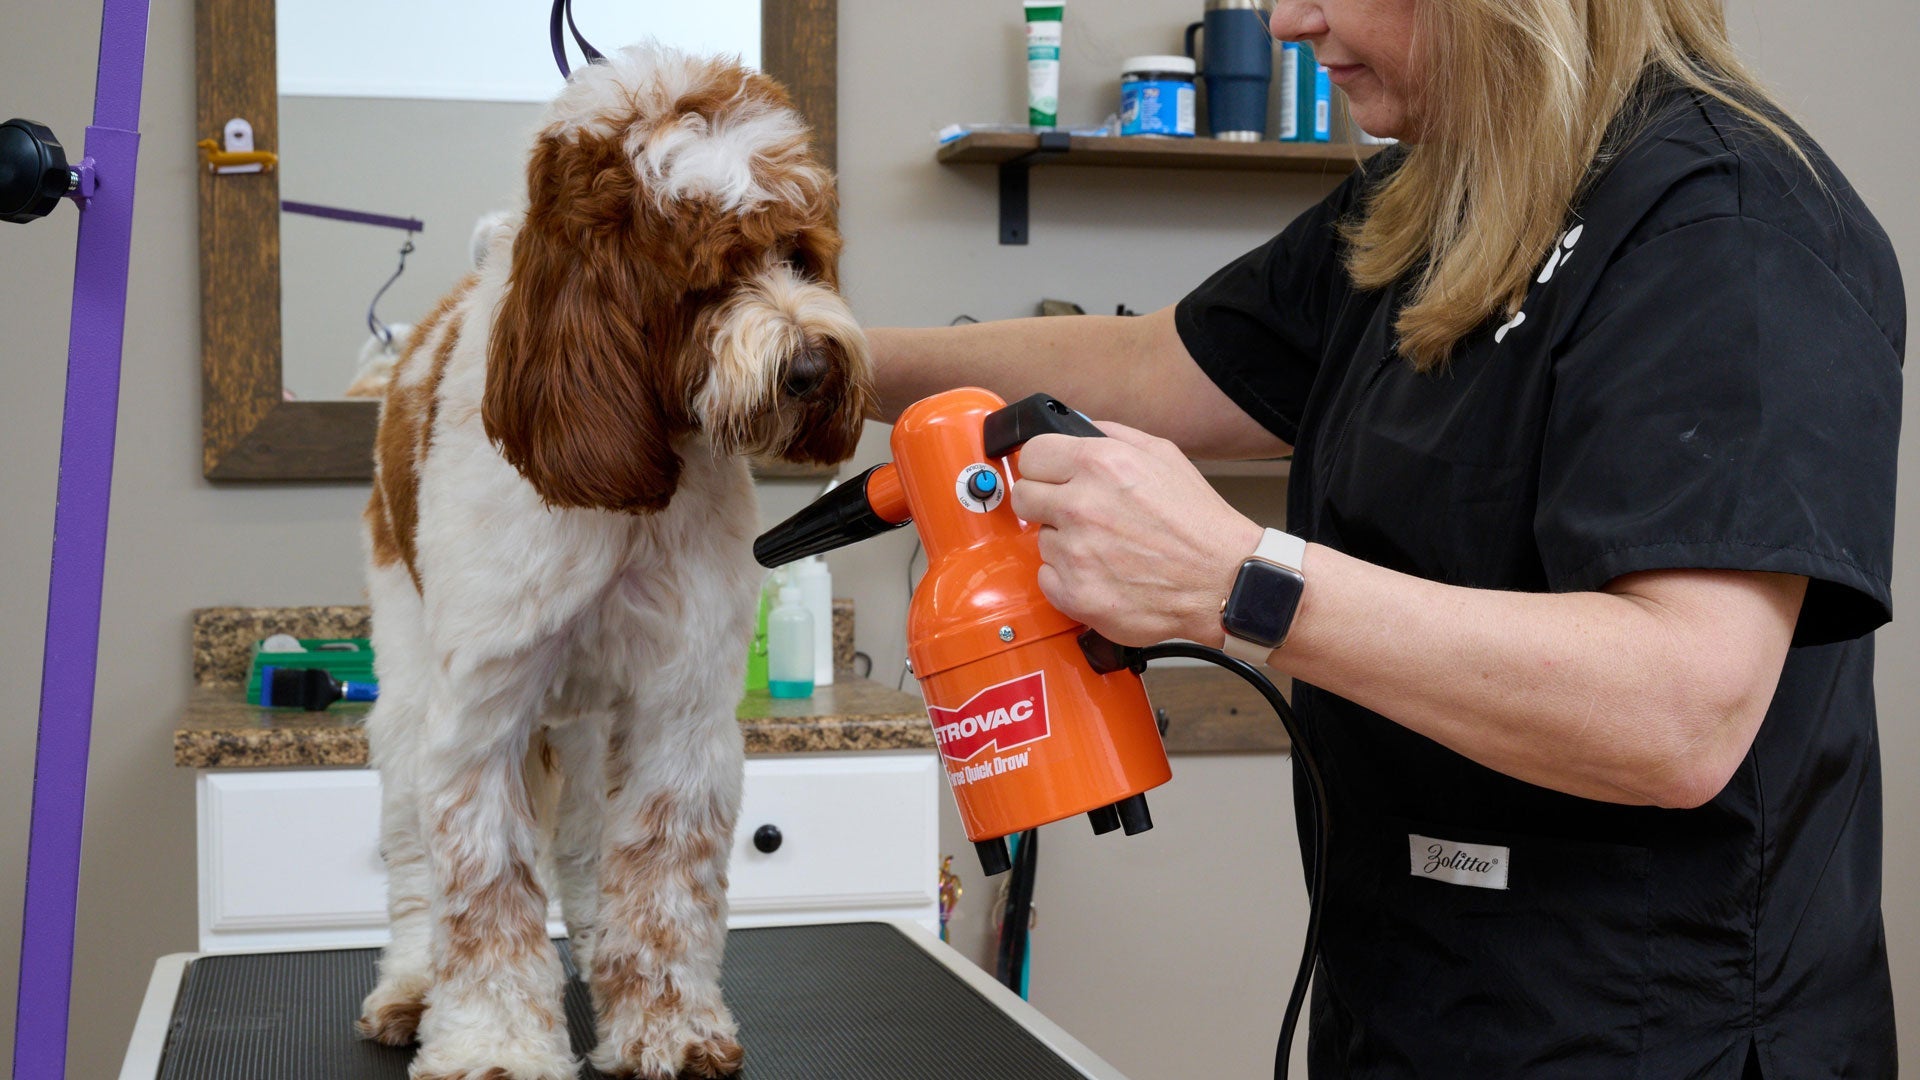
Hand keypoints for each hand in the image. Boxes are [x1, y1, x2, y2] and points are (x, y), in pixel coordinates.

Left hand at [1008, 421, 1263, 646]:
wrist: (1224, 581)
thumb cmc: (1199, 523)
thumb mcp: (1164, 456)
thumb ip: (1113, 436)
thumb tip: (1078, 429)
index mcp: (1100, 465)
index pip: (1031, 455)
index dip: (1042, 466)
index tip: (1049, 477)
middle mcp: (1082, 506)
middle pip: (1024, 497)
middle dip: (1044, 502)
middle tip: (1073, 513)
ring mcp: (1076, 553)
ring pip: (1041, 540)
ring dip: (1065, 543)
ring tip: (1105, 547)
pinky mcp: (1076, 593)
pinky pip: (1047, 578)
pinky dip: (1069, 578)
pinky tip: (1101, 573)